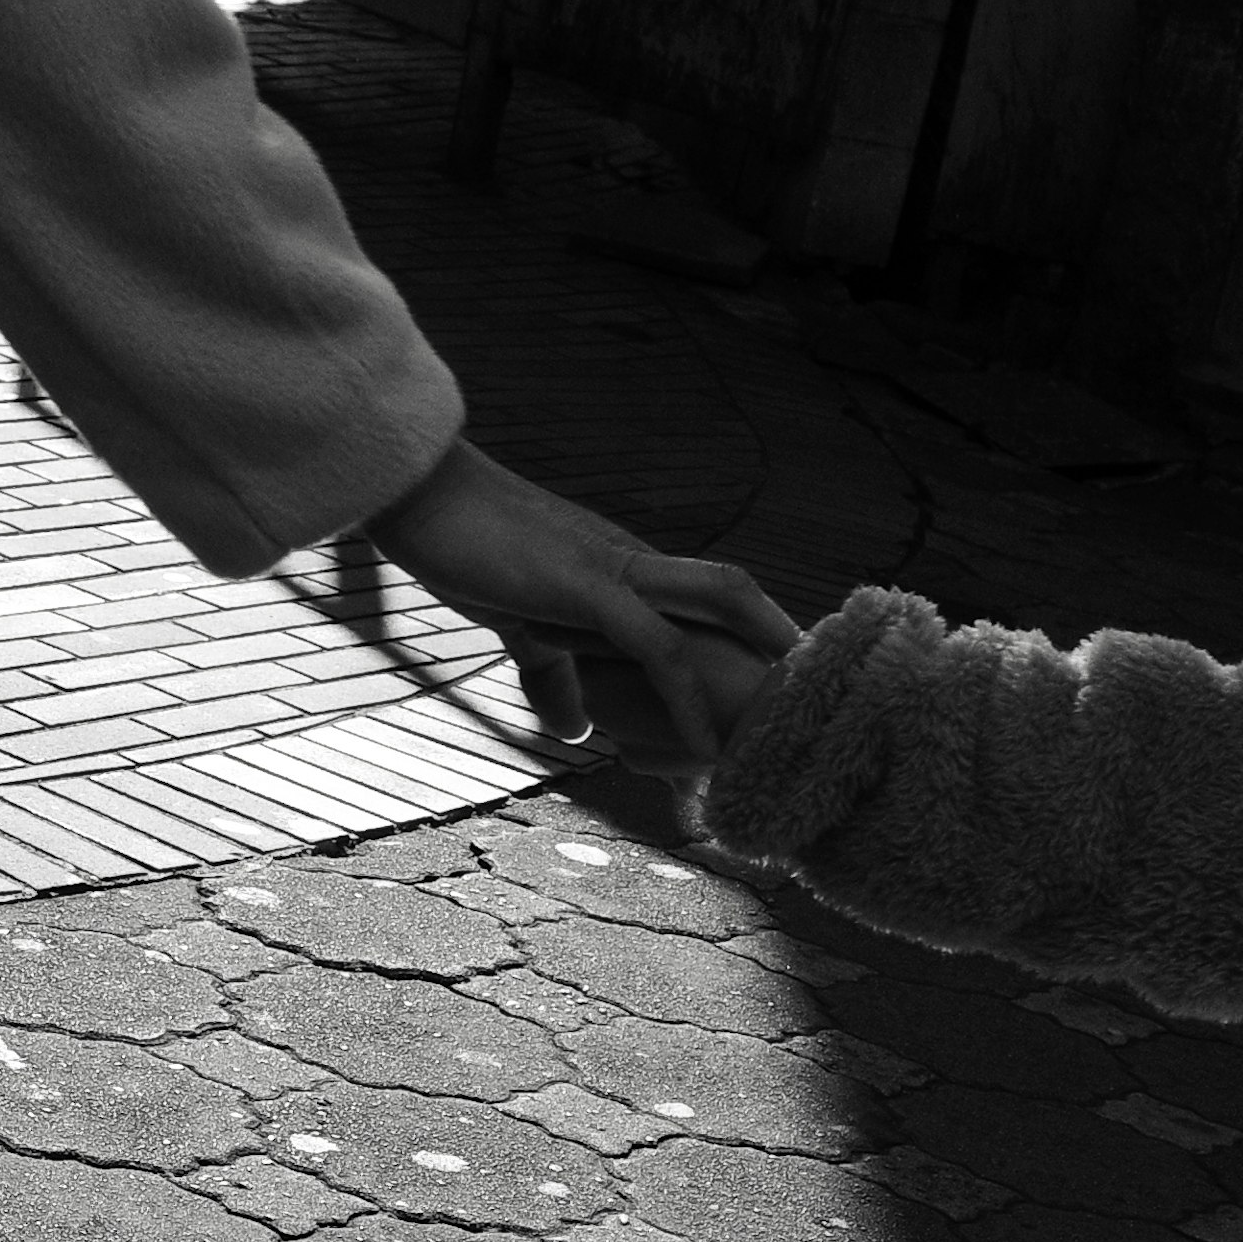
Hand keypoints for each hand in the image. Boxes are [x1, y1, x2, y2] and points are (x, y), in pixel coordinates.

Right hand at [360, 434, 801, 772]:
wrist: (416, 496)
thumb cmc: (458, 548)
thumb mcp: (514, 628)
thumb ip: (552, 674)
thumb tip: (580, 732)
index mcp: (618, 566)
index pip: (702, 595)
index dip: (751, 629)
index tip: (788, 677)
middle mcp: (630, 561)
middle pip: (731, 588)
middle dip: (781, 635)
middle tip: (826, 690)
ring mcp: (612, 569)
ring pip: (716, 602)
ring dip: (762, 654)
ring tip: (797, 715)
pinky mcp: (585, 587)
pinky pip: (656, 646)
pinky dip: (687, 698)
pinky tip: (702, 745)